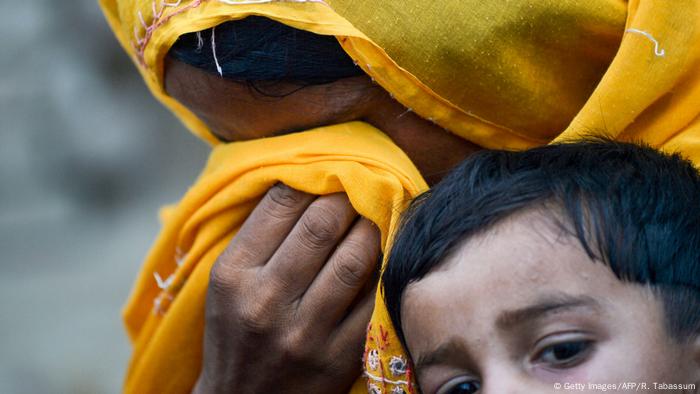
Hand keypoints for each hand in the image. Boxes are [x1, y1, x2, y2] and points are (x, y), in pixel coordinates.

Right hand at [193, 184, 379, 393]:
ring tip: (377, 214)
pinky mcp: (338, 358)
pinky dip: (385, 269)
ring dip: (373, 227)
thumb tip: (305, 182)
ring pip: (354, 259)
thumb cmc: (234, 332)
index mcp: (232, 275)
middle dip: (348, 197)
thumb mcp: (226, 284)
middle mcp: (264, 302)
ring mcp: (303, 333)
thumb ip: (259, 236)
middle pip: (322, 225)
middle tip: (360, 187)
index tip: (328, 173)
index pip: (280, 205)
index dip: (312, 179)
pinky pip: (373, 300)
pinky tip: (386, 254)